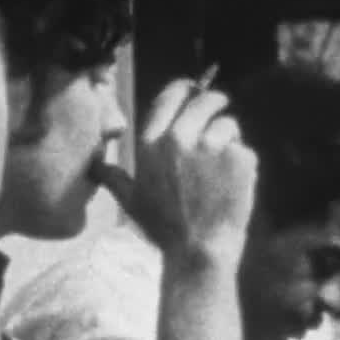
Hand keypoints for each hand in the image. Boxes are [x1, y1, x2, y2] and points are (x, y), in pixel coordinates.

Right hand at [92, 76, 256, 264]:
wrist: (198, 251)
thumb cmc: (164, 229)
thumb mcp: (132, 201)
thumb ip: (113, 178)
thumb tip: (94, 167)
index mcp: (151, 143)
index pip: (170, 96)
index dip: (185, 88)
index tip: (194, 88)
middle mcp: (179, 137)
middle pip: (205, 101)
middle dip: (215, 106)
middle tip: (220, 119)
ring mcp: (211, 145)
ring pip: (229, 125)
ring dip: (230, 140)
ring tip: (221, 172)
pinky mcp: (238, 156)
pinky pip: (245, 149)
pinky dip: (243, 165)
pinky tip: (232, 186)